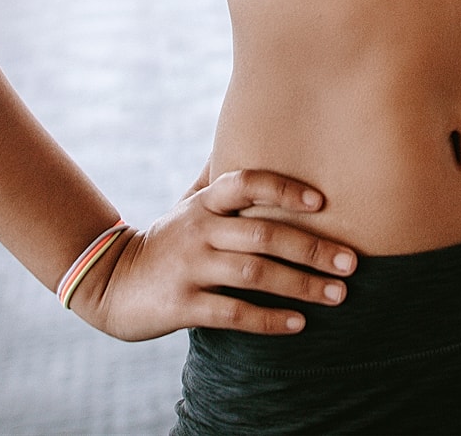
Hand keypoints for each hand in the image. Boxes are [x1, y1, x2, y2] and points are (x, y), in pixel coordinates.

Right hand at [68, 166, 357, 341]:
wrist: (109, 282)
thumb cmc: (167, 240)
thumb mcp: (190, 204)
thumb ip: (221, 181)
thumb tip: (256, 136)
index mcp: (205, 202)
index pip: (247, 182)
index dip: (285, 189)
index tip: (323, 202)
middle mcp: (199, 229)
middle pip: (263, 233)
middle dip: (312, 248)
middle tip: (351, 262)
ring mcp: (190, 267)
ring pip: (255, 274)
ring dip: (301, 285)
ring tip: (338, 295)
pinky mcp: (182, 305)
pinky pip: (233, 313)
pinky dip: (269, 319)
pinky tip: (299, 324)